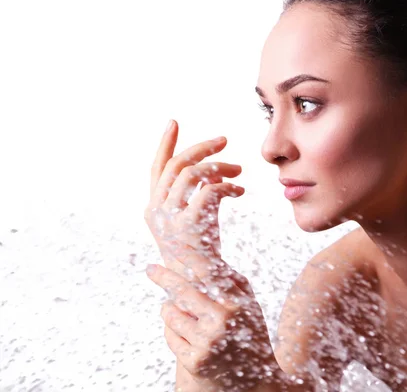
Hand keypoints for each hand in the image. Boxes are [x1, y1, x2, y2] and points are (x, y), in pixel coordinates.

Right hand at [144, 120, 278, 390]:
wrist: (207, 294)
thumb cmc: (205, 260)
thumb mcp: (198, 225)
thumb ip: (199, 199)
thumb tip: (216, 175)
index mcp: (155, 210)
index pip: (156, 169)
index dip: (165, 144)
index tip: (174, 121)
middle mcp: (156, 213)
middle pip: (175, 165)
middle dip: (200, 147)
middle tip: (226, 140)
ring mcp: (170, 221)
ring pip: (191, 173)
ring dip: (218, 165)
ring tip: (239, 170)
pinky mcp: (190, 229)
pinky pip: (208, 190)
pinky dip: (227, 185)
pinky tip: (241, 192)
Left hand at [146, 261, 279, 390]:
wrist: (255, 380)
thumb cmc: (248, 333)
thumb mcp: (247, 305)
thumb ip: (229, 282)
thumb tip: (201, 256)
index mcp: (238, 303)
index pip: (209, 272)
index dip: (190, 256)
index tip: (174, 245)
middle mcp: (223, 321)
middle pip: (182, 290)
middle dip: (163, 277)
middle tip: (150, 268)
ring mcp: (207, 342)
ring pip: (171, 313)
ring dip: (171, 310)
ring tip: (188, 317)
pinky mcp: (194, 361)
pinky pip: (170, 335)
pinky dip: (174, 332)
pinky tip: (190, 337)